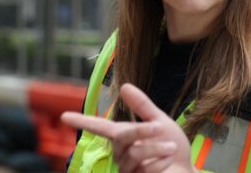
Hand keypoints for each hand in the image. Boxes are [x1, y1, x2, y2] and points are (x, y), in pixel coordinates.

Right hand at [62, 83, 193, 172]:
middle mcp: (120, 153)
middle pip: (121, 136)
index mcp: (123, 136)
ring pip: (134, 153)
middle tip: (160, 127)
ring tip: (172, 147)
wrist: (186, 170)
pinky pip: (145, 168)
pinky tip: (168, 162)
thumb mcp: (160, 121)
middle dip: (141, 130)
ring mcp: (126, 169)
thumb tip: (124, 85)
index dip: (81, 121)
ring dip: (156, 148)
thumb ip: (143, 106)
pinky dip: (161, 163)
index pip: (98, 127)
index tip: (64, 116)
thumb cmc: (171, 147)